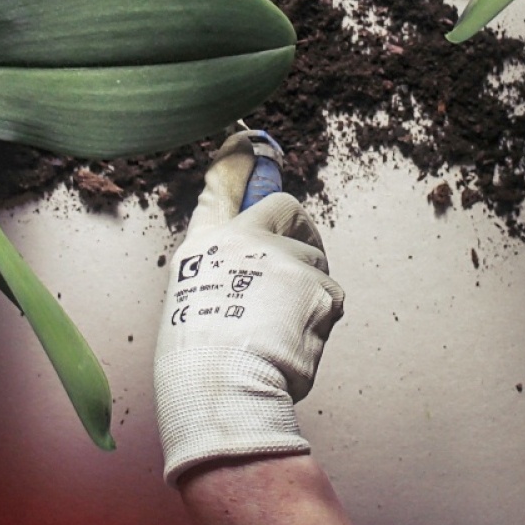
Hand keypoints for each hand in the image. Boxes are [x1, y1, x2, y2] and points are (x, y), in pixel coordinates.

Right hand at [154, 131, 344, 485]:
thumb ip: (219, 269)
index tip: (242, 138)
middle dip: (301, 231)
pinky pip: (332, 296)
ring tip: (282, 329)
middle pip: (289, 211)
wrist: (222, 386)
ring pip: (316, 263)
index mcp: (206, 244)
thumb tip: (240, 259)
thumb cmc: (199, 359)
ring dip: (309, 291)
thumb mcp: (192, 301)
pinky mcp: (319, 285)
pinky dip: (322, 319)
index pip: (222, 187)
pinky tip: (297, 343)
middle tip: (298, 264)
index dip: (234, 160)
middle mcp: (245, 240)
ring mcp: (285, 259)